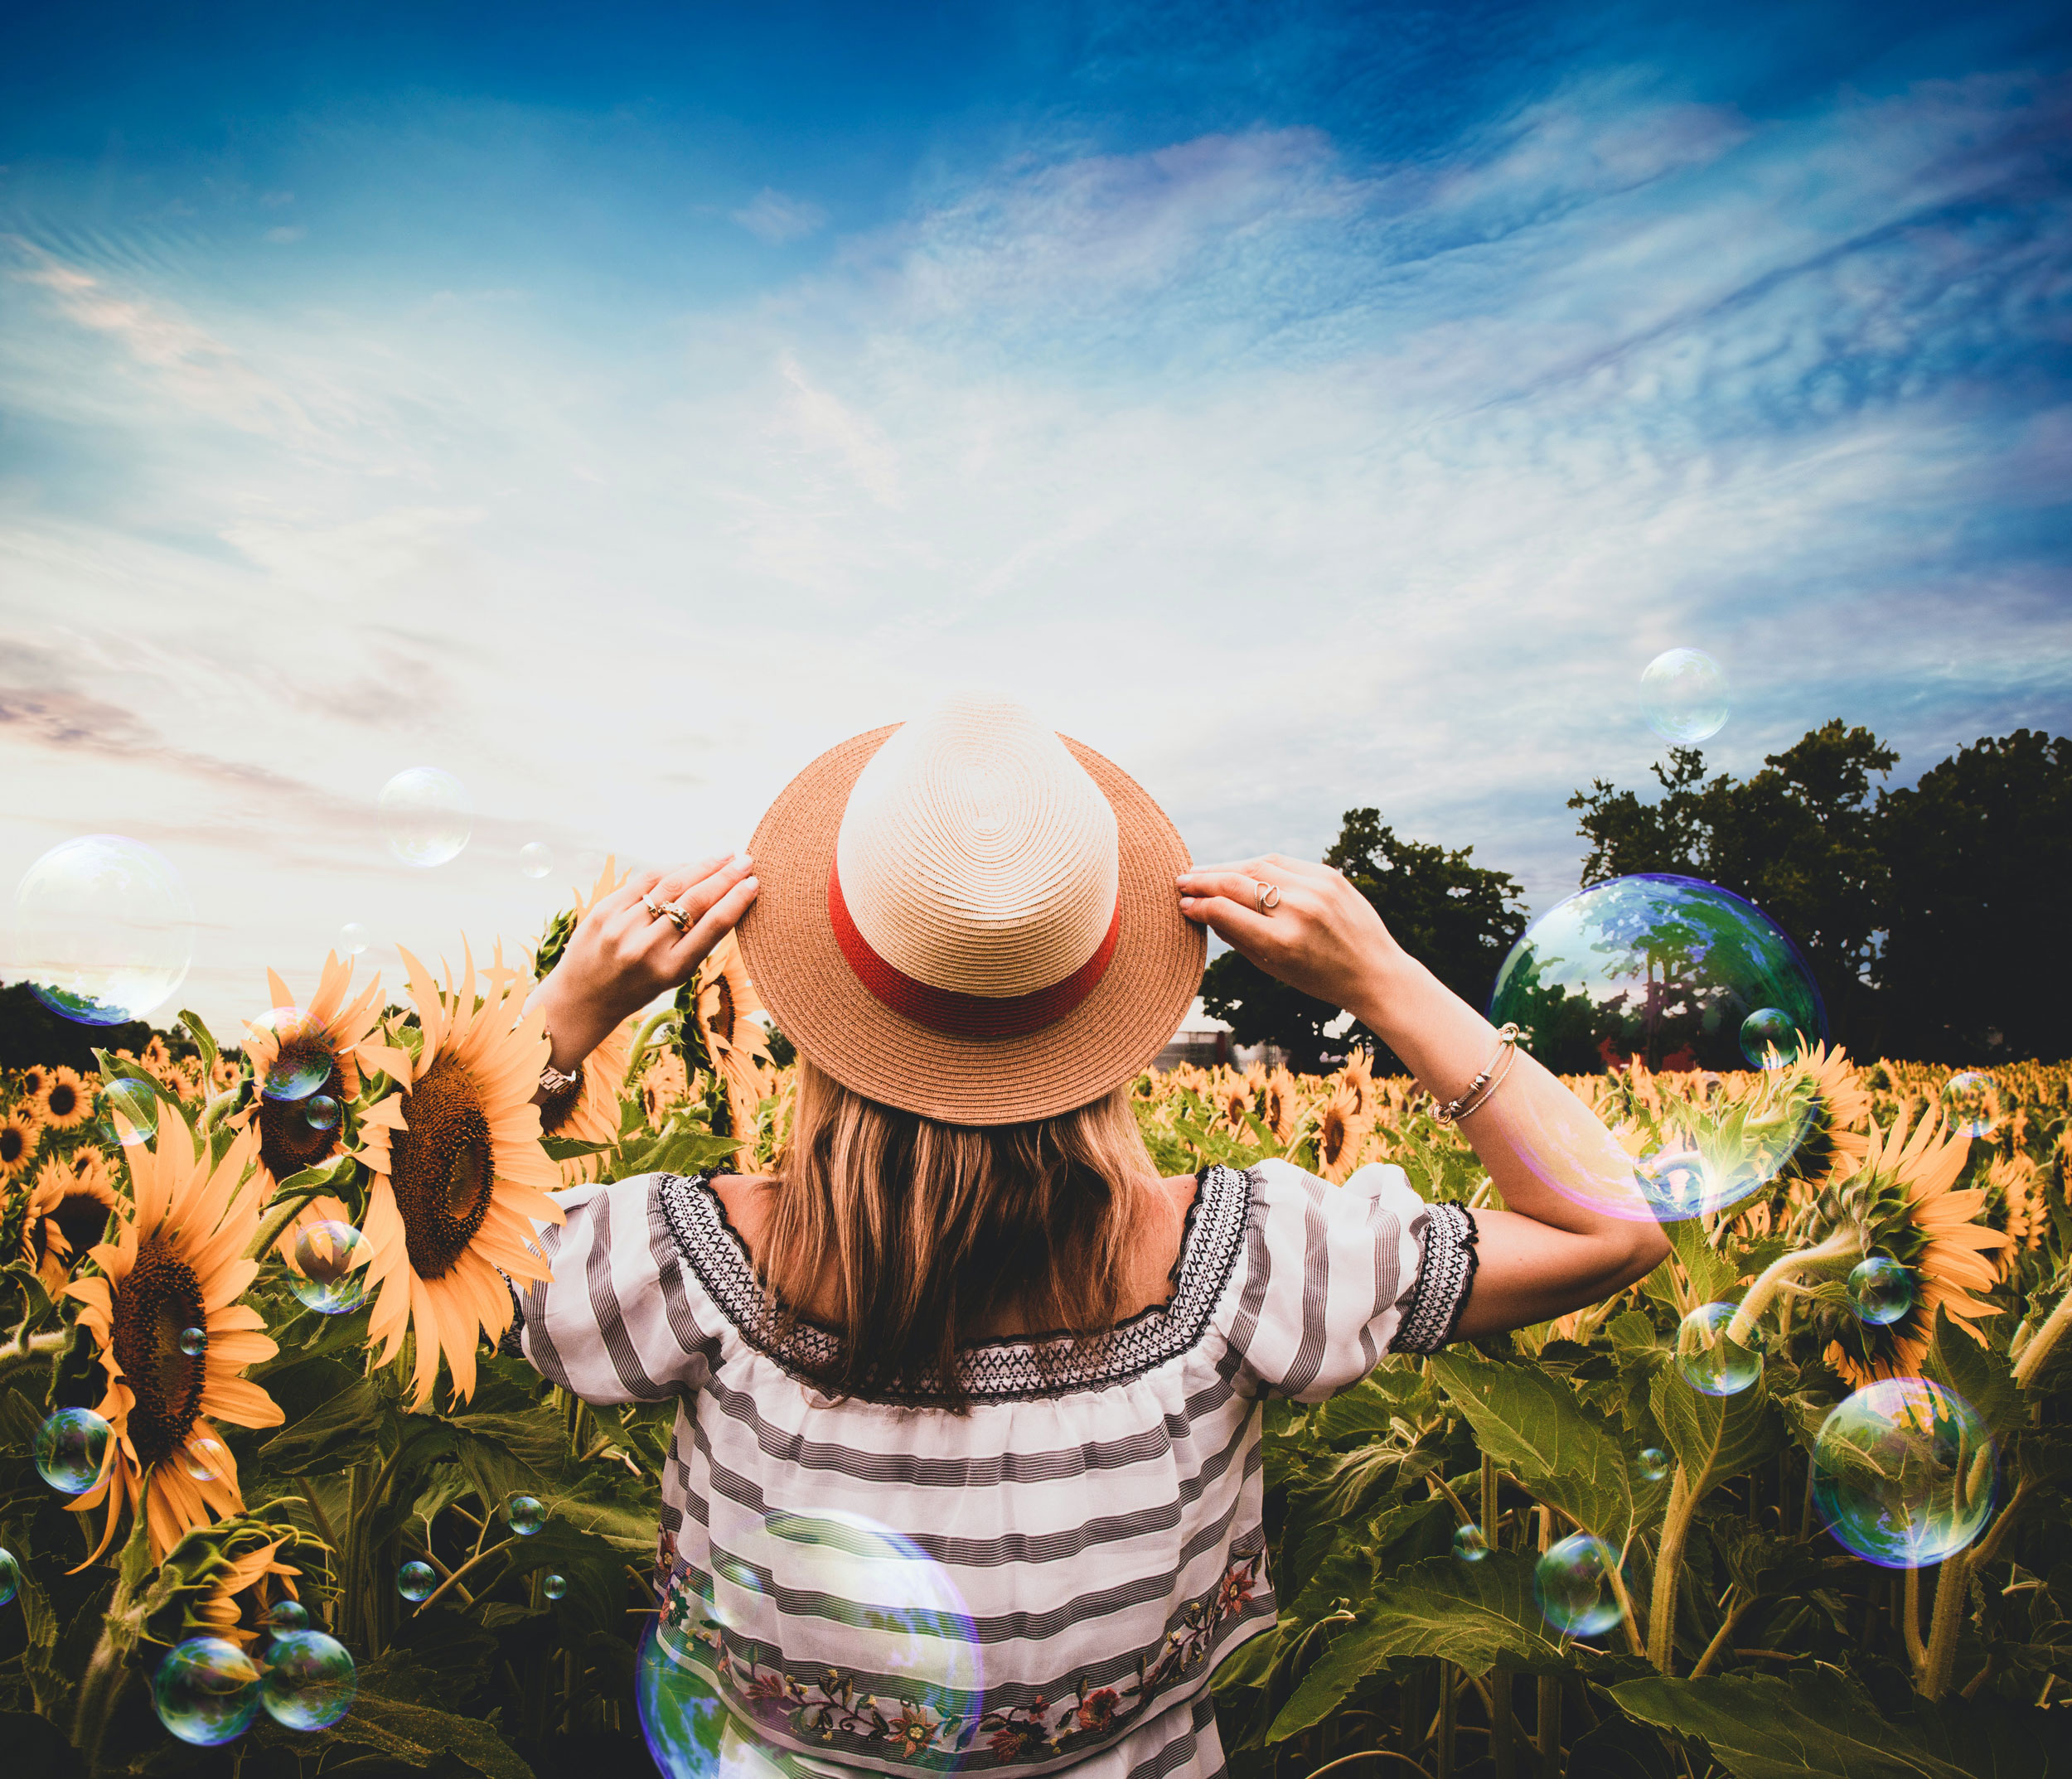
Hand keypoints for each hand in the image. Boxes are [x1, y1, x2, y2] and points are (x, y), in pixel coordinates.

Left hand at [534, 854, 757, 1066]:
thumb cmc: (637, 987)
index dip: (737, 900)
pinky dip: (671, 869)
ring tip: (724, 856)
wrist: (582, 998)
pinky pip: (644, 881)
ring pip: (671, 884)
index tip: (754, 883)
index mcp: (671, 970)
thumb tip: (727, 896)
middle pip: (695, 900)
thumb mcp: (673, 976)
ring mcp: (622, 927)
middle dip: (725, 876)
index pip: (713, 927)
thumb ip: (695, 941)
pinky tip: (689, 864)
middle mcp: (646, 948)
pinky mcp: (603, 910)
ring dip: (702, 865)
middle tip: (746, 861)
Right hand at [1176, 854, 1404, 1022]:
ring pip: (1256, 866)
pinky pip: (1282, 863)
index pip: (1224, 911)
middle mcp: (1298, 910)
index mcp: (1281, 942)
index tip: (1183, 905)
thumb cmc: (1319, 977)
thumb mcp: (1273, 968)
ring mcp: (1316, 888)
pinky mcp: (1329, 874)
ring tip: (1204, 873)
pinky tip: (1239, 869)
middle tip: (1181, 882)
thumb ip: (1237, 937)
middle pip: (1235, 883)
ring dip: (1225, 867)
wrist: (1374, 971)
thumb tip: (1203, 909)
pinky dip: (1256, 865)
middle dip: (1203, 881)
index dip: (1198, 905)